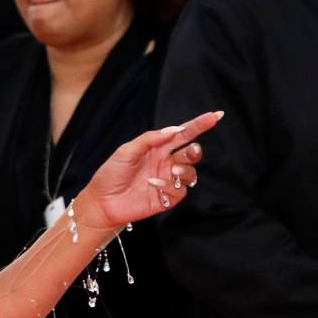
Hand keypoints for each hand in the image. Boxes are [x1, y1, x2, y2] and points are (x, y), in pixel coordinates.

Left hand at [75, 111, 221, 230]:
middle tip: (192, 150)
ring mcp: (167, 181)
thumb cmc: (111, 173)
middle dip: (195, 151)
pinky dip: (169, 186)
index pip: (182, 134)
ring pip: (190, 173)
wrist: (102, 201)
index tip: (215, 116)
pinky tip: (153, 185)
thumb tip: (174, 129)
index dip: (199, 125)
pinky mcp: (167, 198)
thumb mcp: (127, 151)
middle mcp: (165, 163)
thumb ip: (150, 139)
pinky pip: (180, 191)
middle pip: (191, 153)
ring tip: (172, 170)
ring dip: (185, 169)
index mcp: (157, 148)